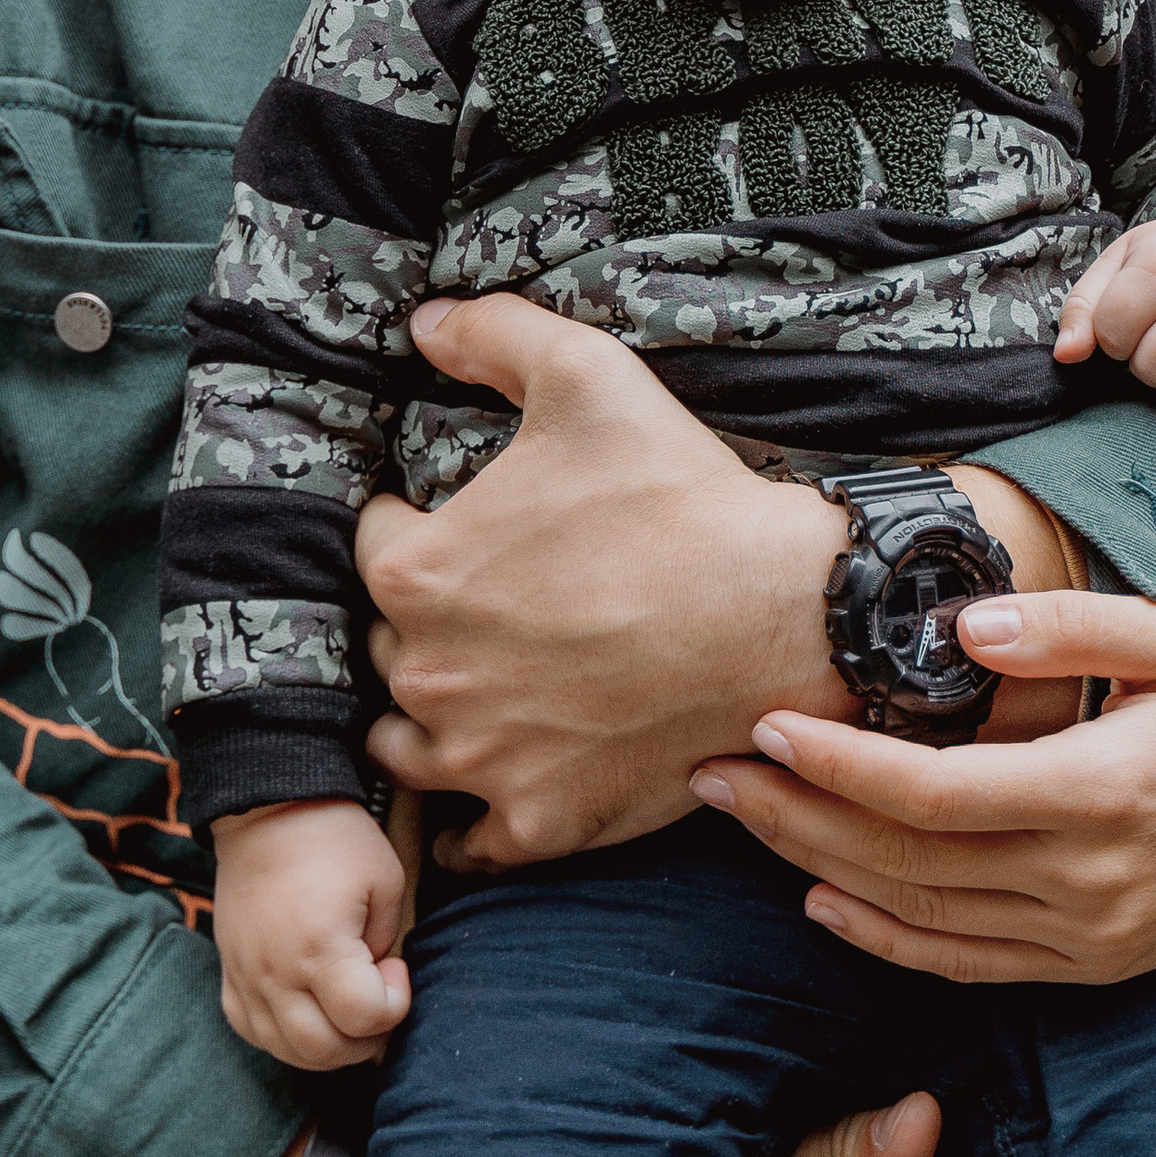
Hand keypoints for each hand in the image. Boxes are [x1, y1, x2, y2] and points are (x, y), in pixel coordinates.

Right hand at [211, 801, 409, 1070]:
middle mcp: (277, 973)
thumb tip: (373, 982)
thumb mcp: (385, 881)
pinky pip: (252, 1032)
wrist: (270, 810)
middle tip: (378, 1004)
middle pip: (323, 1051)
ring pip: (285, 1051)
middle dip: (365, 1040)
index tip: (396, 969)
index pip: (363, 1018)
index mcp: (321, 947)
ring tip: (346, 1013)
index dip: (395, 1005)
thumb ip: (383, 943)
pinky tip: (307, 1014)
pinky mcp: (230, 974)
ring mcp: (247, 978)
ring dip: (326, 1048)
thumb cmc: (336, 839)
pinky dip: (284, 1038)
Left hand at [358, 296, 859, 867]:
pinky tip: (502, 778)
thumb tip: (423, 319)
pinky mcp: (538, 818)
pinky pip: (471, 837)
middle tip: (494, 604)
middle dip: (425, 624)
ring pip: (409, 747)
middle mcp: (429, 675)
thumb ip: (491, 334)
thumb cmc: (680, 495)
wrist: (782, 612)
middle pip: (387, 649)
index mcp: (419, 572)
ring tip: (486, 690)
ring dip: (432, 720)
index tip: (467, 524)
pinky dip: (474, 817)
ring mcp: (481, 758)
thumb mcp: (587, 375)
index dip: (415, 525)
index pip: (373, 546)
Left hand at [694, 590, 1155, 984]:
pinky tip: (824, 897)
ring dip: (820, 868)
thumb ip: (1072, 628)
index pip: (937, 794)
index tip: (767, 726)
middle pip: (907, 861)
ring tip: (744, 819)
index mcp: (1101, 795)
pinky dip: (883, 938)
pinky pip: (962, 964)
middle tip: (709, 775)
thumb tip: (966, 632)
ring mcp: (1083, 937)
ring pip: (922, 917)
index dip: (842, 765)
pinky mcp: (1084, 966)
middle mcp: (1084, 882)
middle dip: (795, 815)